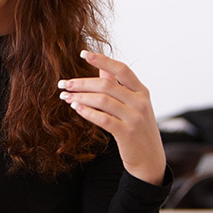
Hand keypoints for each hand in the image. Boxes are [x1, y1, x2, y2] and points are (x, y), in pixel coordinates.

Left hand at [58, 50, 165, 184]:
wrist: (150, 159)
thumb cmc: (137, 128)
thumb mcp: (133, 104)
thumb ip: (119, 86)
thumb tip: (102, 67)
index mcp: (142, 91)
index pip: (121, 69)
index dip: (102, 60)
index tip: (83, 53)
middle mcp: (140, 102)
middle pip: (106, 84)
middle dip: (81, 82)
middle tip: (63, 83)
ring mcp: (135, 118)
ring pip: (102, 100)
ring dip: (80, 97)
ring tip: (65, 97)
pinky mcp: (127, 133)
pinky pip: (103, 119)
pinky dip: (87, 112)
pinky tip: (75, 108)